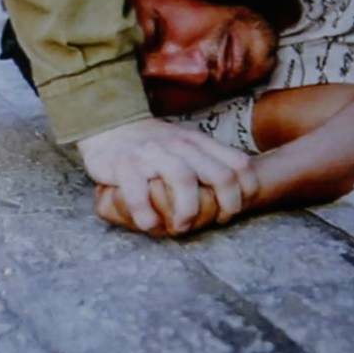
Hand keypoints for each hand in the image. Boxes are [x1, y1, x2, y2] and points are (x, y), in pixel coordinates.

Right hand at [78, 119, 254, 234]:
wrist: (107, 125)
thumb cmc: (152, 143)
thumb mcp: (186, 143)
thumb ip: (210, 160)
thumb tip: (239, 187)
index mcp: (198, 142)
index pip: (240, 164)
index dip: (246, 191)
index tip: (233, 209)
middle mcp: (180, 145)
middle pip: (220, 175)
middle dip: (224, 206)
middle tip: (213, 222)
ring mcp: (152, 154)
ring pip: (184, 180)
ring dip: (187, 212)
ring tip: (180, 227)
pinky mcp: (124, 165)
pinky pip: (139, 192)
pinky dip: (145, 213)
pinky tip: (148, 223)